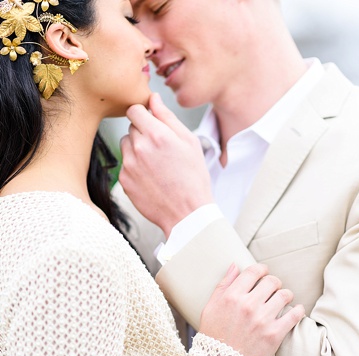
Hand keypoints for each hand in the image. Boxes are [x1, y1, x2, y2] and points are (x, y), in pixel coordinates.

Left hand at [119, 93, 213, 237]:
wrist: (187, 213)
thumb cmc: (193, 177)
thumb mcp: (189, 142)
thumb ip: (168, 117)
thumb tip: (153, 98)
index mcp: (157, 134)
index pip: (134, 109)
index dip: (144, 114)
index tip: (152, 123)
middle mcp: (139, 147)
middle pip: (131, 127)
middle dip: (144, 133)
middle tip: (162, 150)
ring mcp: (129, 164)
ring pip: (126, 145)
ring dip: (137, 149)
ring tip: (157, 164)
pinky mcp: (124, 179)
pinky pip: (125, 164)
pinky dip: (136, 168)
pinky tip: (152, 178)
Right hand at [199, 264, 304, 355]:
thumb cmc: (214, 337)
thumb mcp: (210, 308)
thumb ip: (223, 285)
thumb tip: (235, 266)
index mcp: (231, 297)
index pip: (253, 272)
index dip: (262, 270)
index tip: (264, 273)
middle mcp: (248, 305)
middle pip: (272, 281)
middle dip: (274, 283)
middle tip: (274, 288)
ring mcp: (262, 320)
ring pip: (284, 295)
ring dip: (286, 295)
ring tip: (283, 299)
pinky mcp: (274, 334)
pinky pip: (294, 315)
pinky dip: (298, 310)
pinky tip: (297, 310)